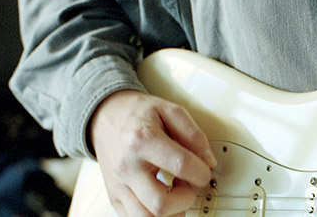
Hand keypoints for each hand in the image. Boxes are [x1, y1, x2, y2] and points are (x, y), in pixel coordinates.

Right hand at [89, 89, 217, 216]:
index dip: (201, 172)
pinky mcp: (114, 196)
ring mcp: (118, 184)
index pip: (181, 165)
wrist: (107, 116)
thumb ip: (194, 135)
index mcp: (142, 139)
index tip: (205, 171)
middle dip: (185, 199)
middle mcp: (127, 166)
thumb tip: (209, 162)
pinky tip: (162, 198)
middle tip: (187, 184)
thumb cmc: (139, 114)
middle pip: (160, 203)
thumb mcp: (170, 111)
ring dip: (170, 212)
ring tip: (174, 194)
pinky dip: (154, 215)